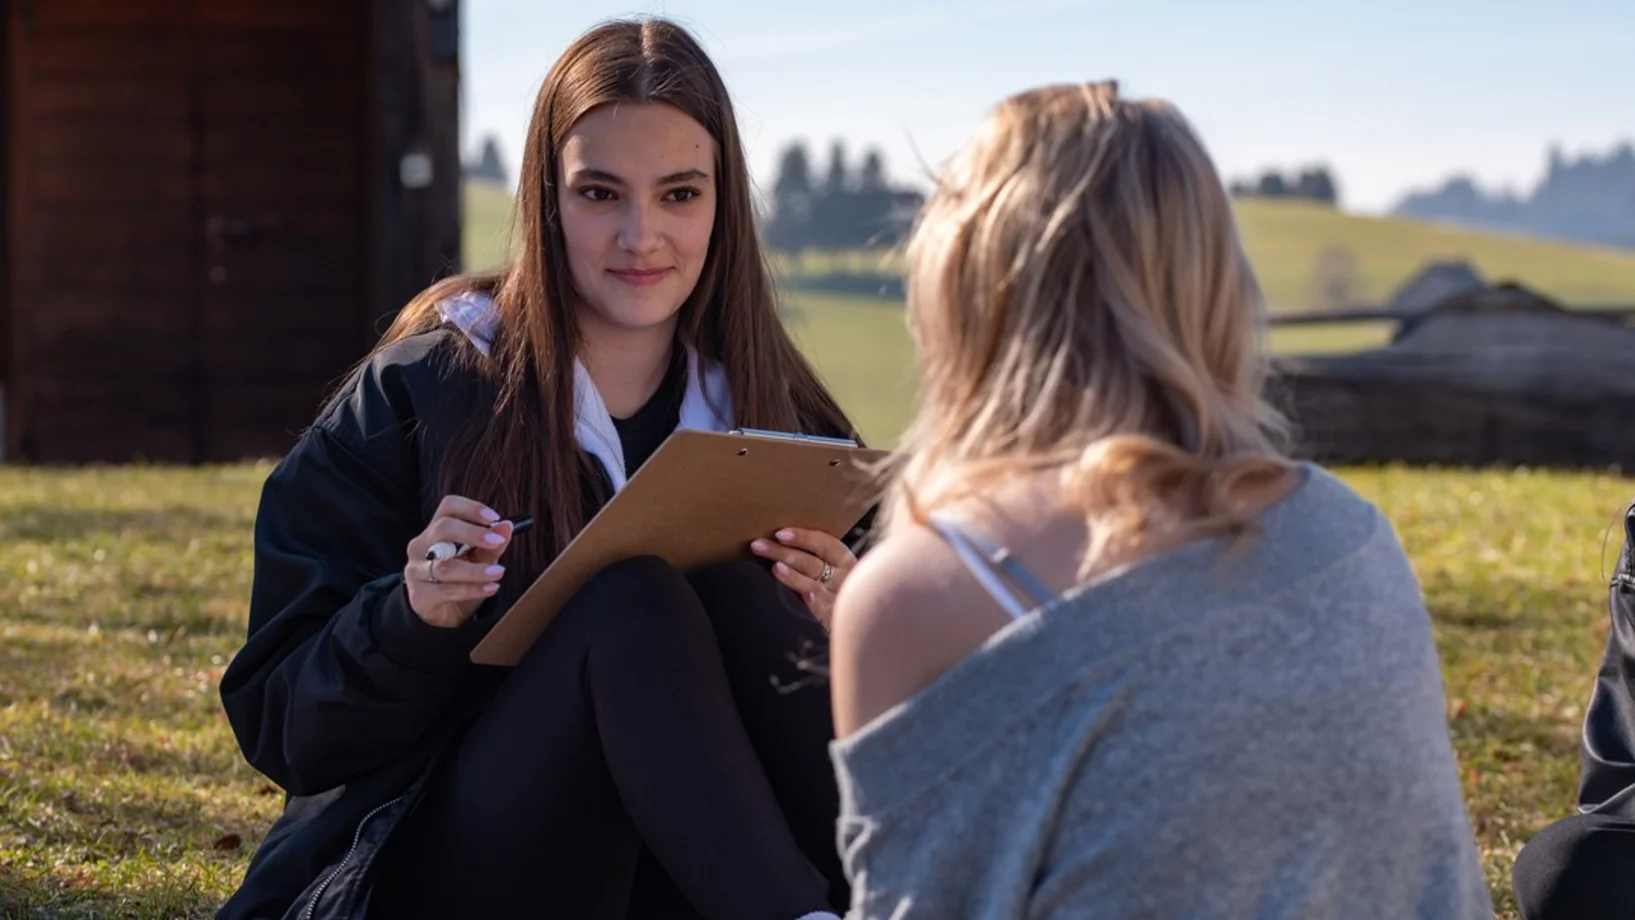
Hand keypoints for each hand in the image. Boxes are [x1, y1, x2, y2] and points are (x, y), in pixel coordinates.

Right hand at [403, 496, 515, 628]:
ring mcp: (416, 571)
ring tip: (499, 572)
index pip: (448, 507)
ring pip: (444, 566)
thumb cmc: (461, 579)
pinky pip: (445, 591)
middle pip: (441, 529)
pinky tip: (490, 588)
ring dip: (476, 570)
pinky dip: (471, 589)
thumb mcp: (480, 559)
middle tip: (497, 542)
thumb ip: (491, 545)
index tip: (494, 518)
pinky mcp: (419, 595)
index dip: (471, 508)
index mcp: (436, 530)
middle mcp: (421, 546)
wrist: (445, 613)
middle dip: (472, 534)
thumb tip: (507, 526)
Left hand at [750, 528, 856, 629]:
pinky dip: (814, 604)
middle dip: (784, 553)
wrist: (856, 620)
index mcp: (844, 561)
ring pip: (813, 586)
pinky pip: (821, 612)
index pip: (825, 544)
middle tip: (759, 546)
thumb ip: (813, 558)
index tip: (780, 534)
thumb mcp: (834, 570)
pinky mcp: (831, 620)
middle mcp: (842, 579)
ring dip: (794, 577)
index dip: (803, 537)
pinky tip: (805, 597)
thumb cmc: (836, 589)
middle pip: (812, 563)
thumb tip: (779, 542)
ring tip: (775, 568)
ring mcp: (837, 600)